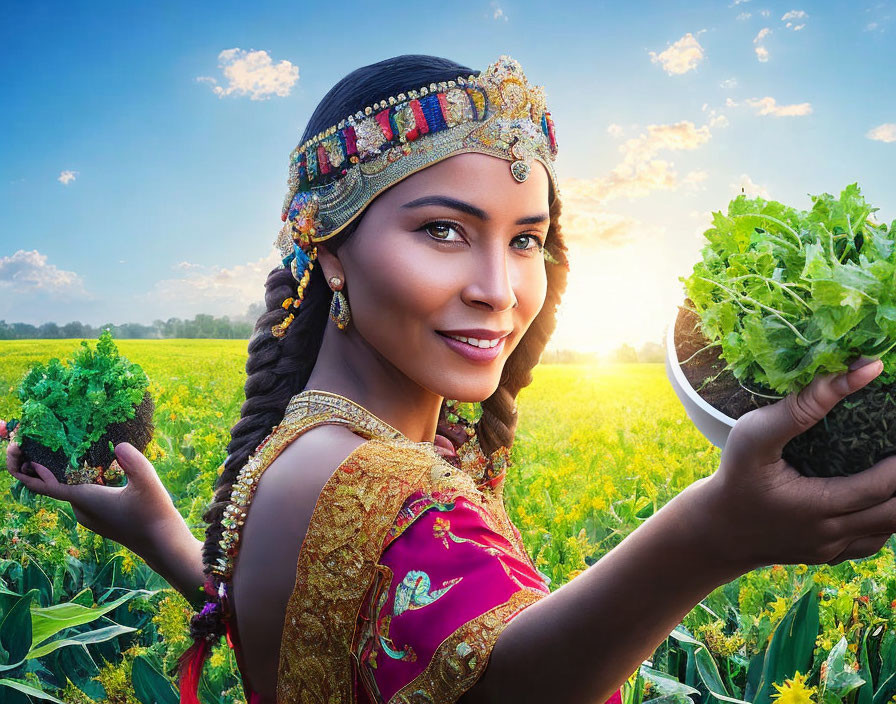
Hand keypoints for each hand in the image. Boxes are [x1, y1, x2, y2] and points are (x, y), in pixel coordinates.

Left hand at [7, 441, 181, 553]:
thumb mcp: (149, 484)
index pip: (44, 486)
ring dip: (59, 471)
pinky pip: (78, 495)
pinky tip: (87, 467)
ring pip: (66, 489)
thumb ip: (134, 462)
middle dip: (41, 464)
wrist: (164, 544)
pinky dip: (73, 479)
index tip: (16, 450)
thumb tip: (118, 444)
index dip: (25, 469)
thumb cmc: (155, 514)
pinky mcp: (99, 518)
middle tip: (37, 440)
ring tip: (60, 447)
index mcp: (85, 500)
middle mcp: (81, 510)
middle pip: (52, 485)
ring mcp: (89, 516)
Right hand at [702, 357, 895, 570]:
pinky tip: (871, 496)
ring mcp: (830, 550)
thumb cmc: (735, 475)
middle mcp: (828, 535)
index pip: (880, 489)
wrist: (716, 528)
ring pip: (887, 531)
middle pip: (894, 516)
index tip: (895, 439)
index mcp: (814, 507)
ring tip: (885, 471)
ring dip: (894, 502)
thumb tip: (863, 371)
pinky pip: (871, 542)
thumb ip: (802, 405)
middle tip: (893, 453)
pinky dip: (881, 519)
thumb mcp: (753, 436)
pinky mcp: (827, 556)